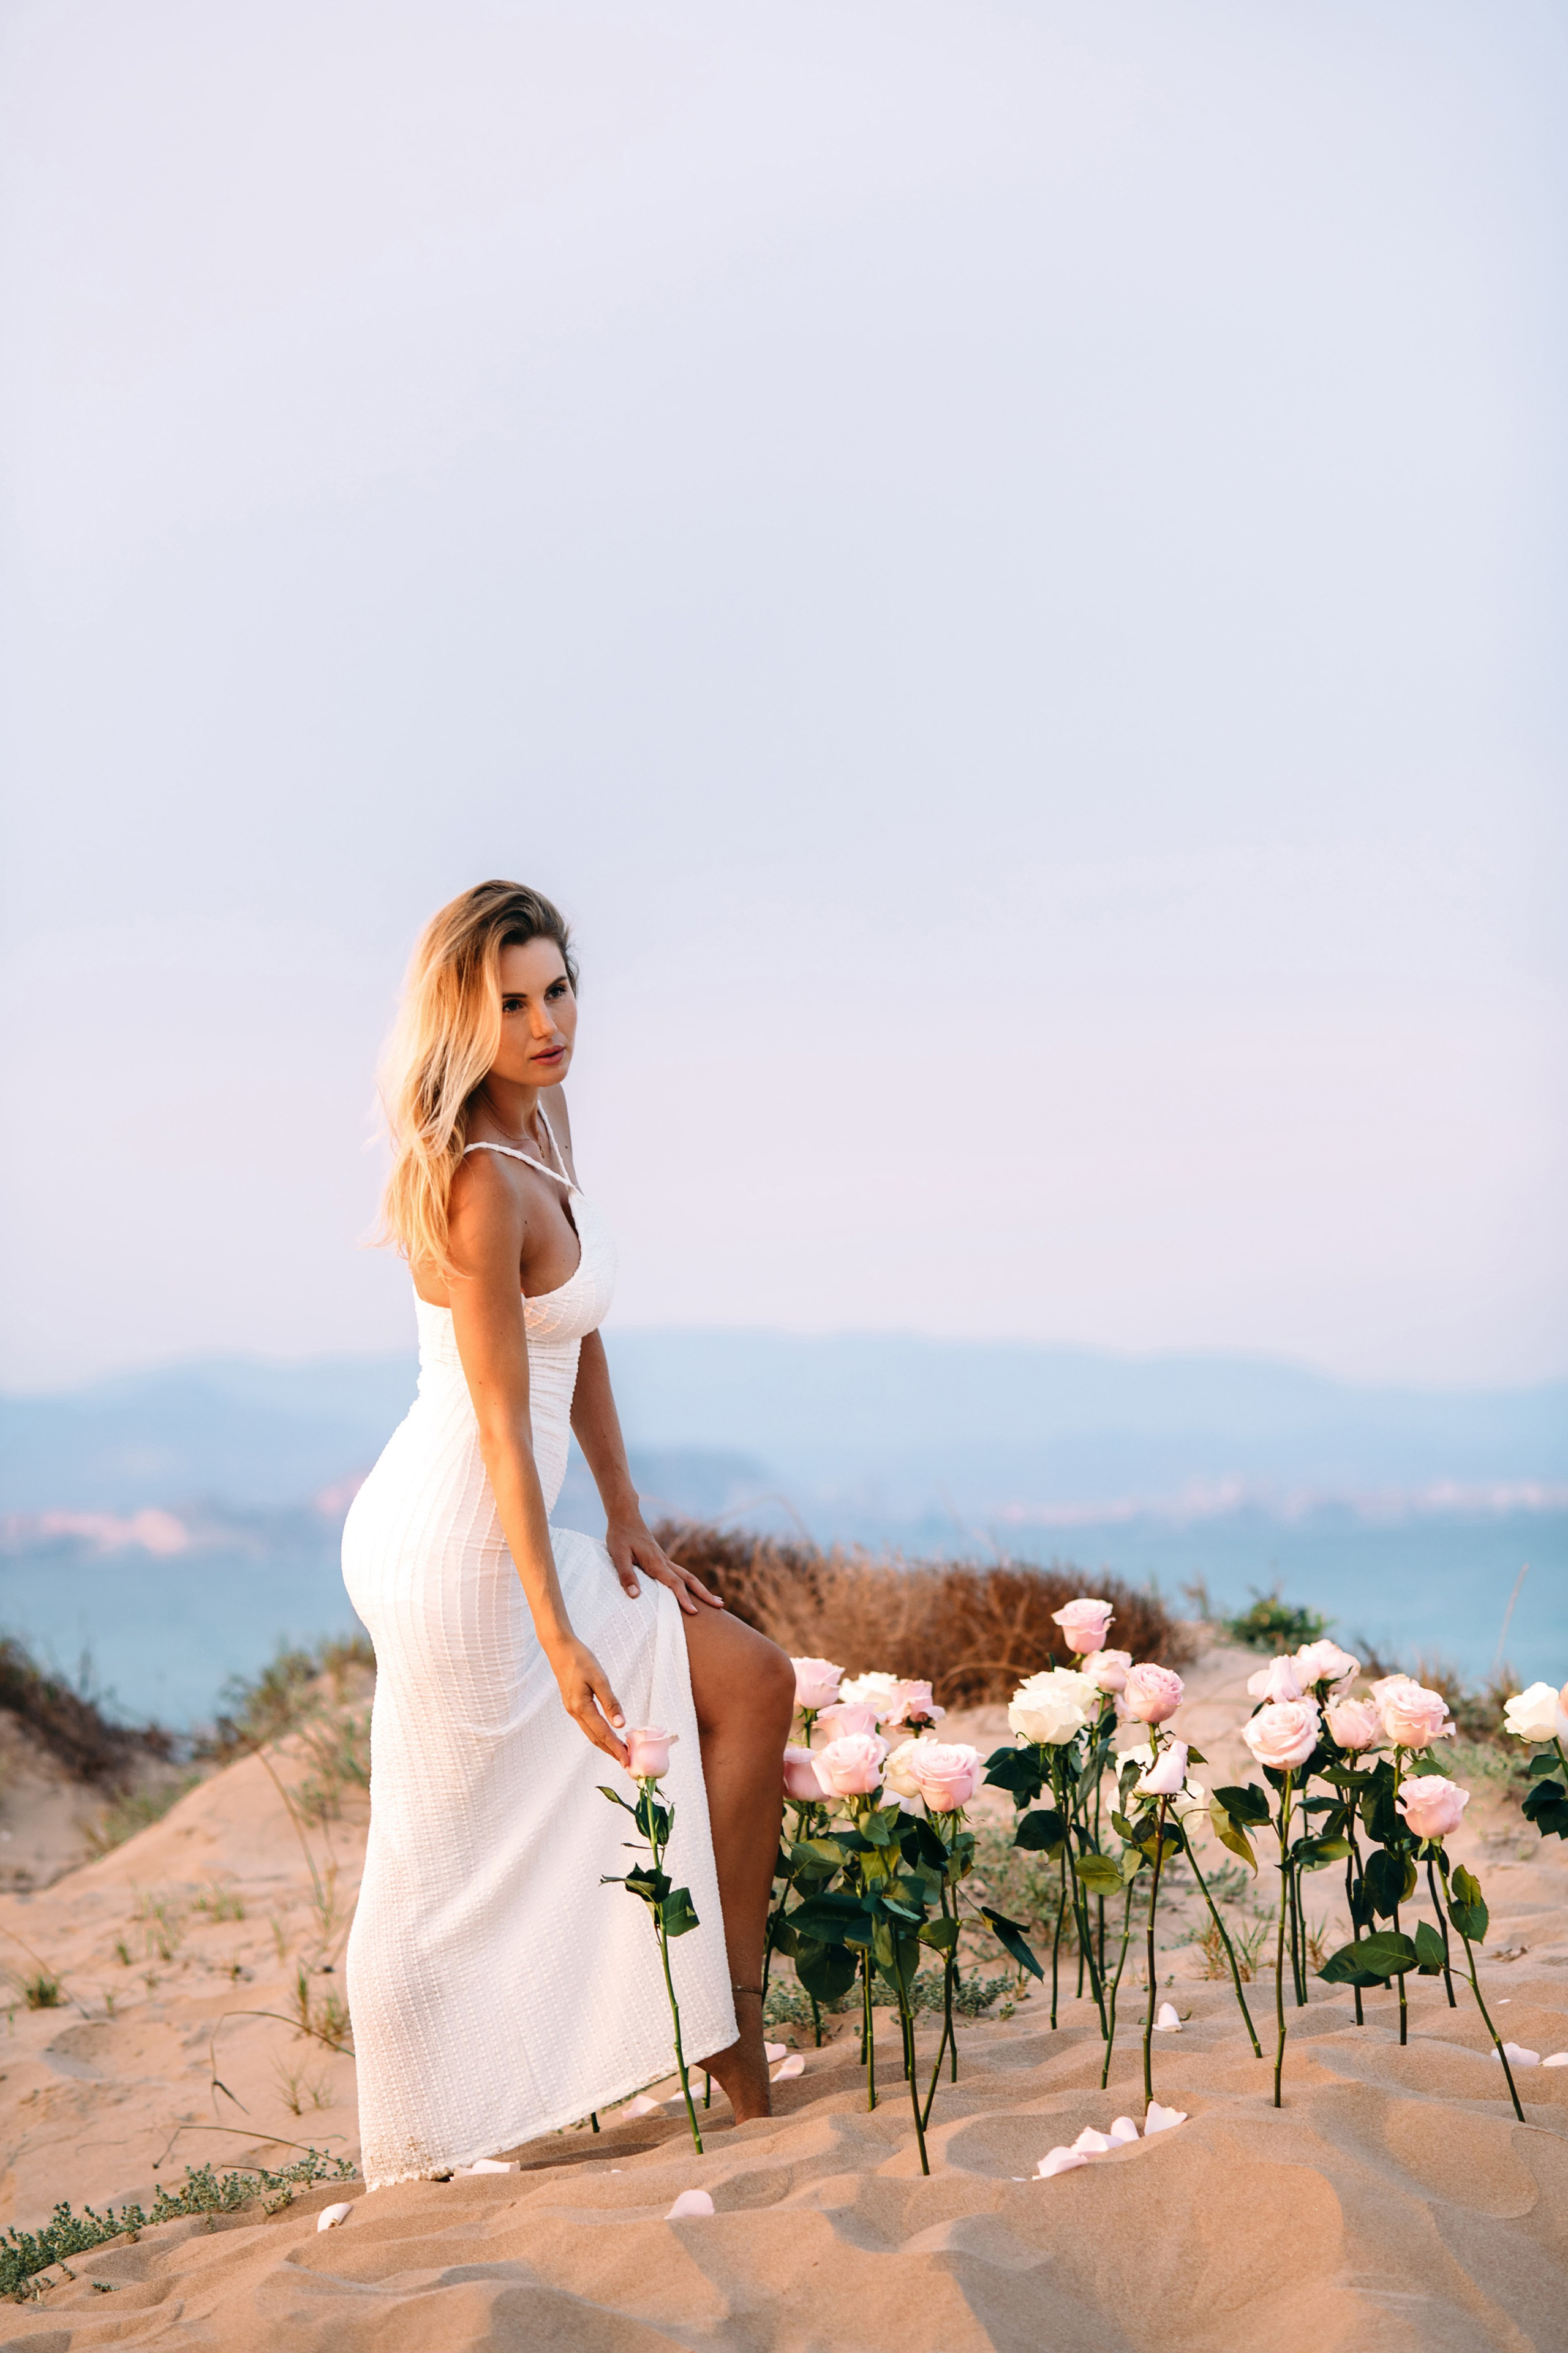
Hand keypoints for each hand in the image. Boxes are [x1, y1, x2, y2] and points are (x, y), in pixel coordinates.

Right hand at [549, 1637, 629, 1765]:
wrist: (559, 1648)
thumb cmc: (580, 1659)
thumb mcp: (599, 1678)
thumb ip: (610, 1702)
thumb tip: (621, 1724)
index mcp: (581, 1707)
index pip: (602, 1733)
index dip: (615, 1748)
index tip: (626, 1760)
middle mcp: (574, 1711)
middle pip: (595, 1738)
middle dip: (610, 1751)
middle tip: (626, 1762)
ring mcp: (572, 1708)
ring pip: (590, 1733)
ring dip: (604, 1743)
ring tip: (619, 1751)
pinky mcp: (572, 1704)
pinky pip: (587, 1724)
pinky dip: (598, 1733)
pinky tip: (607, 1733)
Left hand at [605, 1516, 725, 1617]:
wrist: (625, 1515)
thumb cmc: (620, 1536)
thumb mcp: (618, 1556)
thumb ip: (626, 1576)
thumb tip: (635, 1596)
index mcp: (656, 1563)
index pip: (674, 1583)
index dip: (684, 1598)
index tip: (694, 1612)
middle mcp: (664, 1561)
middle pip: (690, 1579)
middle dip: (705, 1594)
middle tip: (721, 1606)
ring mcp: (664, 1560)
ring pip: (687, 1576)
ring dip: (701, 1589)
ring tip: (715, 1600)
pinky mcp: (660, 1559)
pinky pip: (679, 1574)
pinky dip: (690, 1584)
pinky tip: (691, 1590)